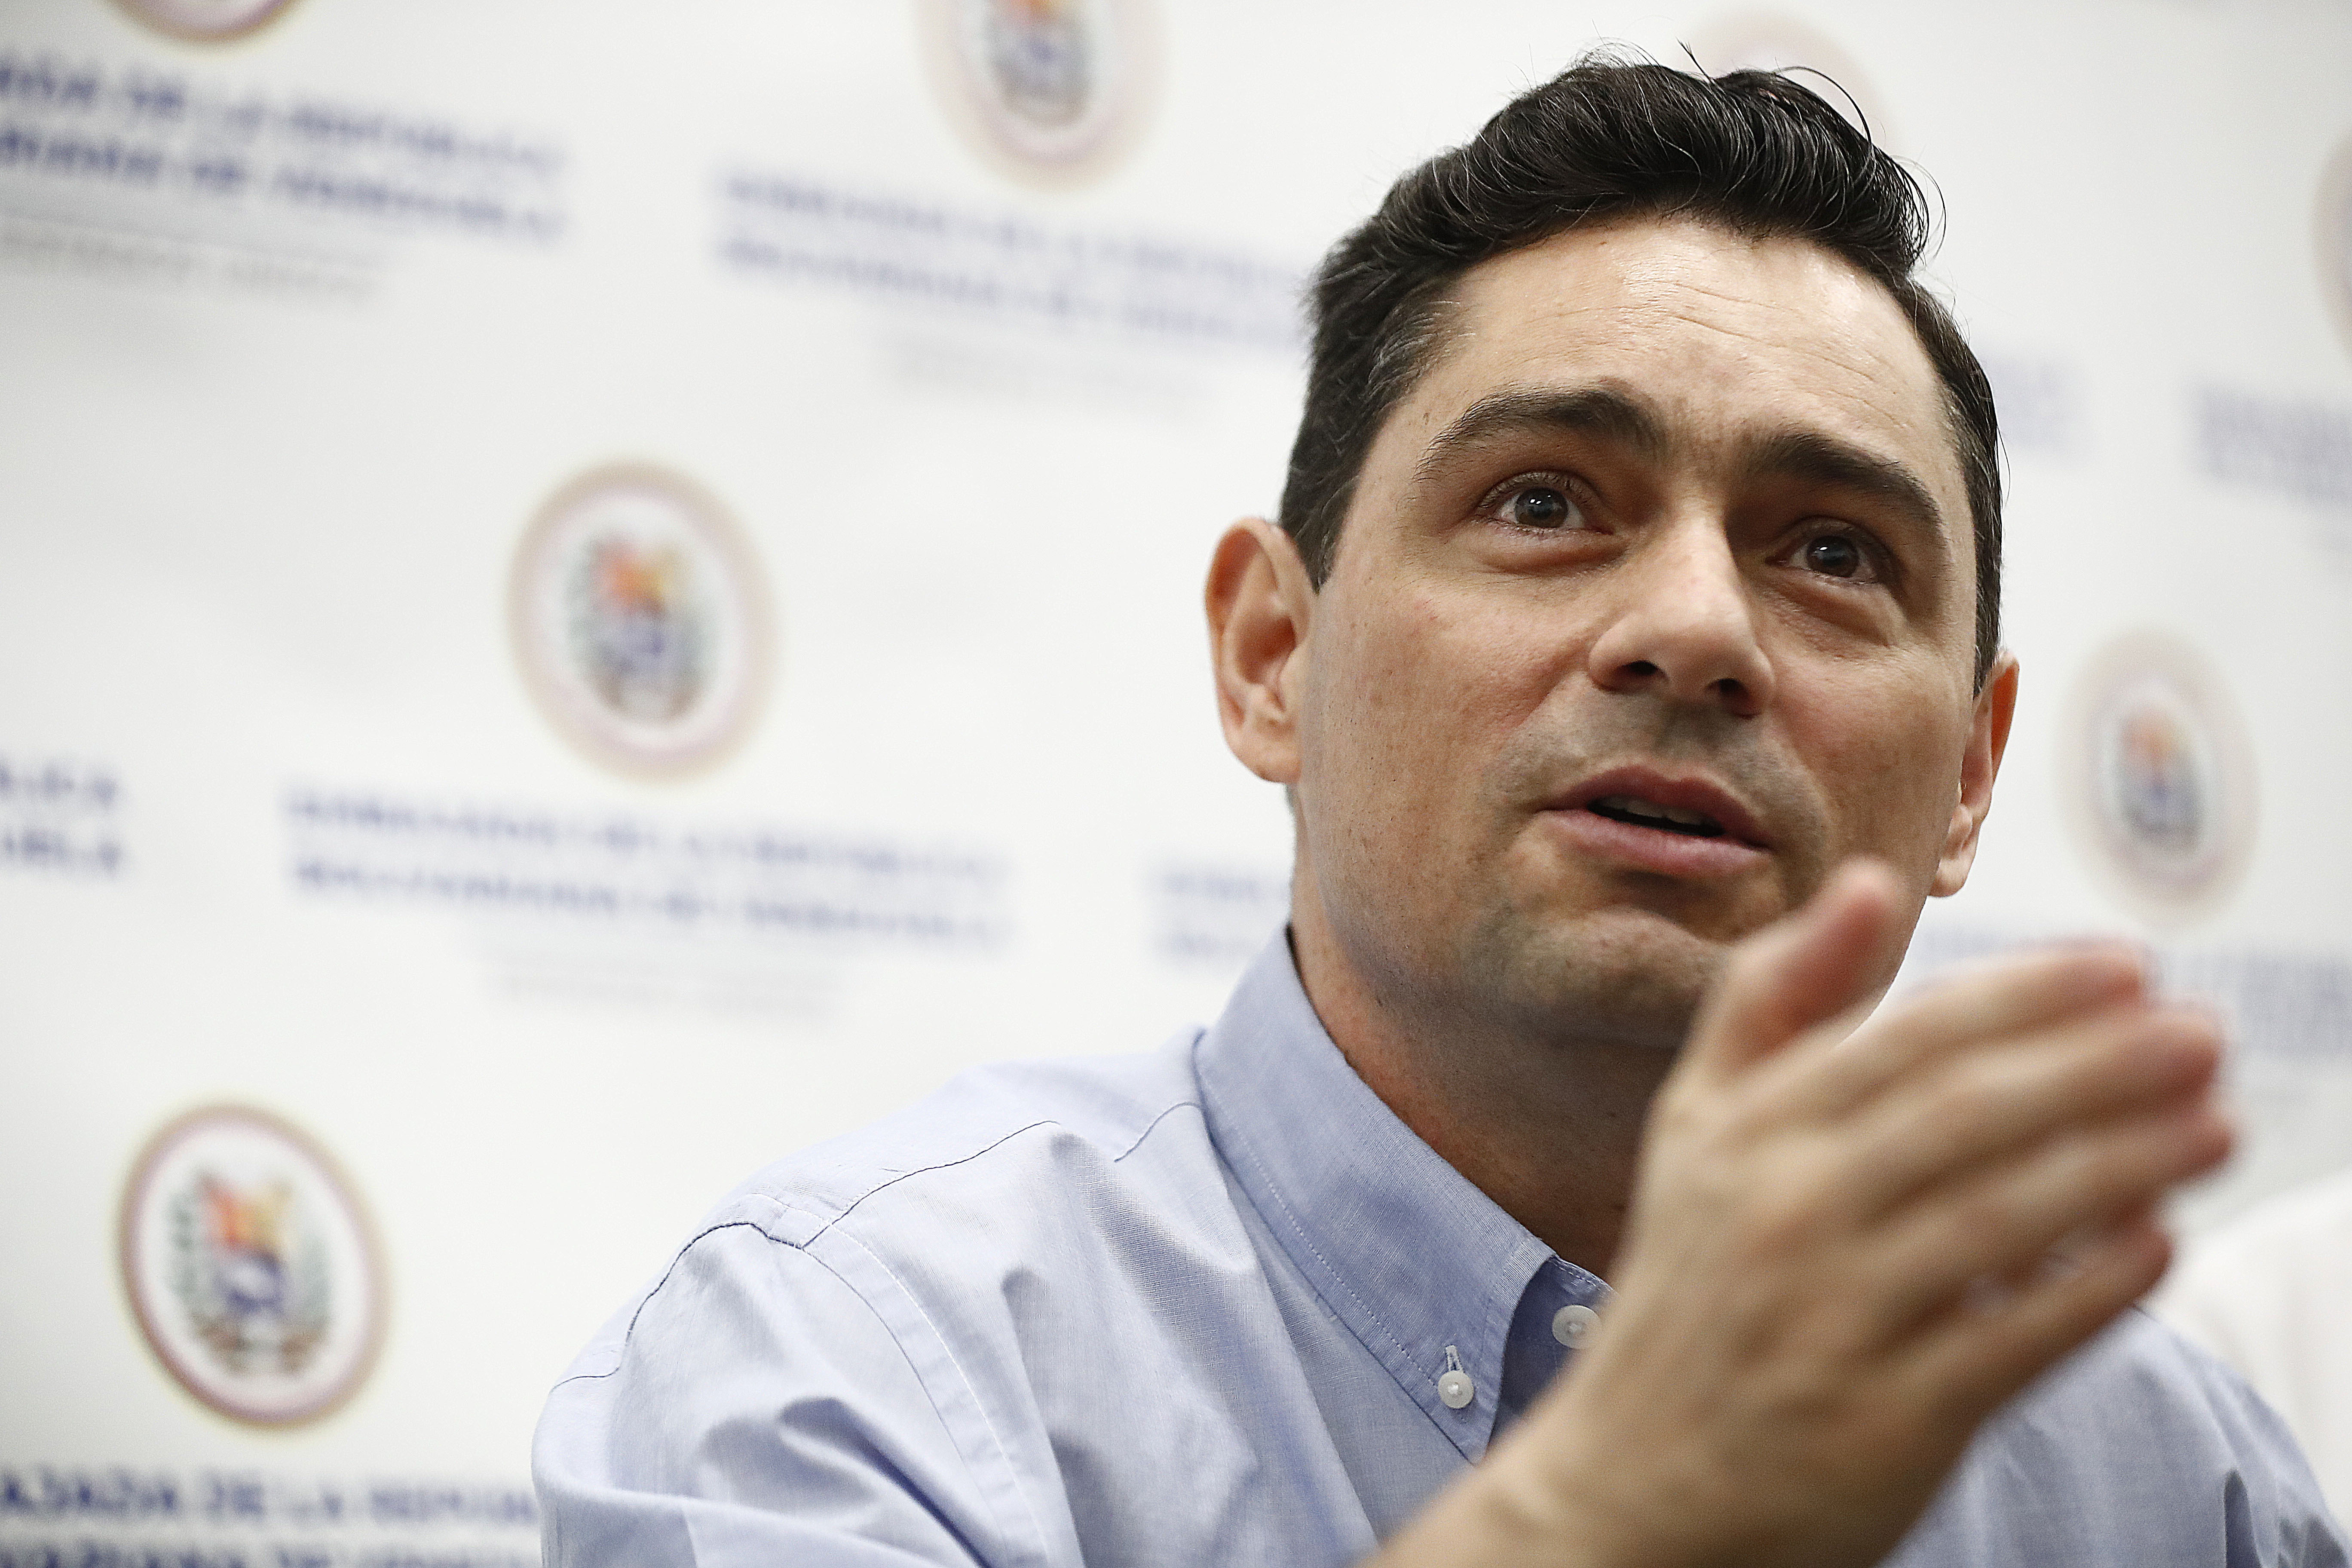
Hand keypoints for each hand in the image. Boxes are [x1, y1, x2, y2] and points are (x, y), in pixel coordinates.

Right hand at [1376, 859, 2231, 1567]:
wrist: (1634, 1486)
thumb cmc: (1691, 1291)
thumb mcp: (1695, 1130)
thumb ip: (1773, 1001)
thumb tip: (1866, 881)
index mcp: (1741, 1135)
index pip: (1907, 1041)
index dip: (2028, 995)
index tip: (2129, 967)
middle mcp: (1782, 1214)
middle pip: (1965, 1117)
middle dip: (2099, 1067)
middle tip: (2205, 1032)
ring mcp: (1831, 1320)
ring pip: (2001, 1219)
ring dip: (2123, 1163)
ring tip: (2216, 1123)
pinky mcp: (1882, 1421)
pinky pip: (2009, 1339)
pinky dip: (2090, 1289)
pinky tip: (2158, 1242)